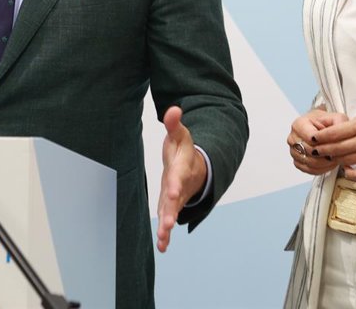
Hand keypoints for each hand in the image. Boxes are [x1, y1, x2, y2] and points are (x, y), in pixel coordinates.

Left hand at [156, 106, 206, 252]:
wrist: (193, 165)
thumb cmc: (183, 149)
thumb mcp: (179, 134)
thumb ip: (174, 124)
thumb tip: (173, 108)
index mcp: (181, 168)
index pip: (178, 176)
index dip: (175, 184)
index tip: (172, 192)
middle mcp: (180, 186)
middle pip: (176, 200)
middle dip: (172, 211)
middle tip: (168, 223)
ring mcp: (176, 198)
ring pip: (172, 213)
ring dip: (168, 226)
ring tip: (163, 239)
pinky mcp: (171, 205)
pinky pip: (168, 219)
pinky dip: (166, 234)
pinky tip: (162, 247)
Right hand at [287, 108, 346, 175]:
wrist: (319, 127)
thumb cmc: (325, 122)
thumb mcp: (335, 117)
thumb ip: (339, 123)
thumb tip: (340, 133)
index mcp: (299, 124)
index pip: (310, 138)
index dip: (325, 143)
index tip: (335, 144)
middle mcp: (293, 138)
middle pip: (310, 152)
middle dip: (326, 154)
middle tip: (339, 153)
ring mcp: (293, 151)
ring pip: (310, 162)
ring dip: (325, 163)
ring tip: (335, 158)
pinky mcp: (298, 162)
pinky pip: (309, 170)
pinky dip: (321, 169)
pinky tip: (329, 163)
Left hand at [310, 110, 355, 180]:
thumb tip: (341, 131)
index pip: (333, 132)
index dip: (320, 137)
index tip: (312, 138)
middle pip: (335, 148)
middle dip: (322, 150)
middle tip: (314, 151)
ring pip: (345, 161)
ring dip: (334, 161)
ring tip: (328, 160)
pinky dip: (350, 173)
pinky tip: (347, 171)